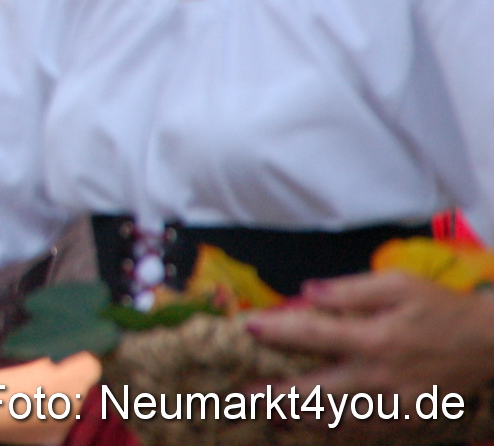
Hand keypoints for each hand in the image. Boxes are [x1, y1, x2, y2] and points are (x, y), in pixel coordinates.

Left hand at [247, 272, 493, 405]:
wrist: (489, 345)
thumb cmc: (439, 307)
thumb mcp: (399, 284)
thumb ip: (351, 288)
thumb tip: (308, 292)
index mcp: (376, 338)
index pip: (315, 334)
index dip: (278, 331)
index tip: (249, 328)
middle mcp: (380, 377)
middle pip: (318, 391)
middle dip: (276, 394)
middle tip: (243, 393)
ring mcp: (393, 404)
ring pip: (336, 418)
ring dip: (298, 417)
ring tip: (266, 412)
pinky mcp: (405, 420)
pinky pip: (362, 429)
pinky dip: (334, 429)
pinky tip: (311, 425)